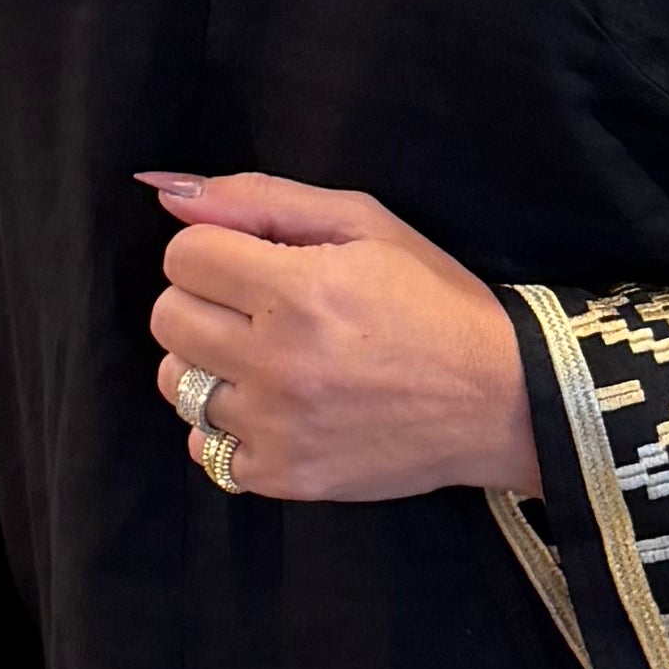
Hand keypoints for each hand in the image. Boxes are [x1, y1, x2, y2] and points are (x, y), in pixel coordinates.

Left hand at [142, 171, 536, 499]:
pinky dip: (229, 429)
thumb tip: (172, 192)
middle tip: (261, 311)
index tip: (255, 264)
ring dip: (211, 365)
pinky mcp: (284, 476)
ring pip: (176, 384)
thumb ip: (263, 199)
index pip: (182, 257)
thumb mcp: (366, 223)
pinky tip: (277, 410)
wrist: (500, 399)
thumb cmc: (435, 302)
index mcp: (299, 290)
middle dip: (205, 302)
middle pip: (168, 318)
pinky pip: (204, 448)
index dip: (215, 251)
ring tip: (268, 361)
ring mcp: (277, 427)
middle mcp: (279, 361)